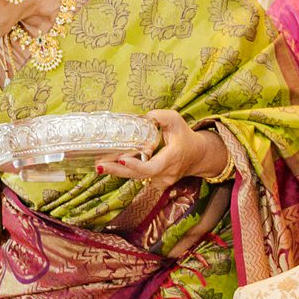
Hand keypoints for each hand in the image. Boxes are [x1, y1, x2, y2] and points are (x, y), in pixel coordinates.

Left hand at [94, 108, 226, 202]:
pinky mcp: (156, 182)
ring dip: (117, 172)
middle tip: (100, 165)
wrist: (198, 156)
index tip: (122, 159)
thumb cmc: (185, 136)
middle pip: (138, 175)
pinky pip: (138, 177)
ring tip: (100, 165)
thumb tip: (144, 117)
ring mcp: (161, 180)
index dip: (136, 165)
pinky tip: (109, 166)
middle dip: (118, 170)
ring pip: (136, 178)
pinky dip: (124, 172)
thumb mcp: (177, 120)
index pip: (152, 168)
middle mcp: (165, 173)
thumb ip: (161, 116)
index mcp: (171, 159)